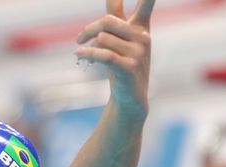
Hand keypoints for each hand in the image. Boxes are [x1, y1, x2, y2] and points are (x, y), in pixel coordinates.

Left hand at [76, 0, 155, 116]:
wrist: (130, 98)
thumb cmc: (124, 66)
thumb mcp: (121, 40)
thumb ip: (117, 17)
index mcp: (141, 27)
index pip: (146, 2)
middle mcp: (143, 37)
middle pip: (108, 21)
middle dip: (88, 29)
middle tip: (79, 39)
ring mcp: (138, 53)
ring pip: (102, 38)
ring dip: (87, 47)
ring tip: (83, 54)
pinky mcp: (129, 67)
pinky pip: (104, 54)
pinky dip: (88, 54)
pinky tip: (79, 56)